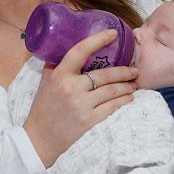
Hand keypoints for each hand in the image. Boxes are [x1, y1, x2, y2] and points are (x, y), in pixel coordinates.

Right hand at [23, 29, 136, 164]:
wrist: (39, 139)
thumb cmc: (42, 109)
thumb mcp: (44, 83)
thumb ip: (55, 66)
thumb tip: (64, 48)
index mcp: (59, 75)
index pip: (80, 51)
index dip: (98, 40)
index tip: (112, 34)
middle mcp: (71, 88)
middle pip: (104, 75)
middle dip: (124, 71)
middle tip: (134, 70)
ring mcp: (82, 106)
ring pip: (111, 91)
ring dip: (126, 86)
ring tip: (133, 84)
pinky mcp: (90, 121)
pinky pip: (112, 107)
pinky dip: (123, 101)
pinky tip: (129, 98)